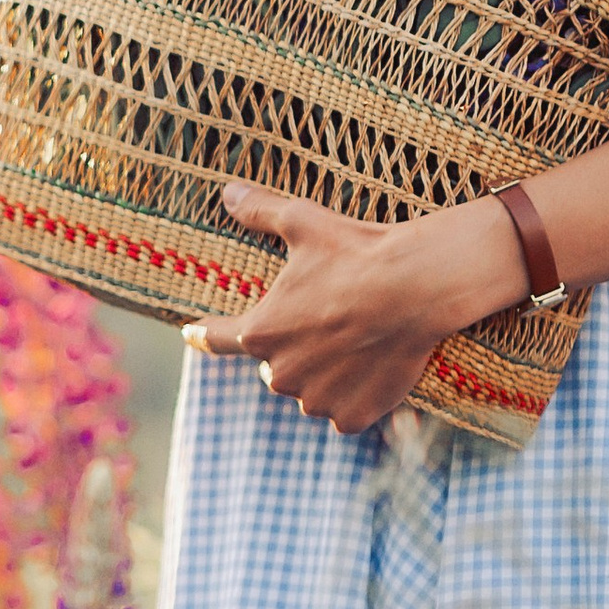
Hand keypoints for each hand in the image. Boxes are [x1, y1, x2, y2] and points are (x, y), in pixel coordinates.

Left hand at [183, 181, 526, 435]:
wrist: (417, 286)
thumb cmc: (355, 251)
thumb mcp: (301, 221)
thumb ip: (259, 211)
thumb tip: (225, 192)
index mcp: (260, 332)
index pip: (218, 337)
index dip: (204, 334)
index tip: (191, 334)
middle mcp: (281, 374)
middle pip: (276, 365)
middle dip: (294, 347)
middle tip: (328, 317)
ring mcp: (317, 400)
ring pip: (310, 390)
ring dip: (324, 374)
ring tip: (356, 341)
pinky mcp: (353, 416)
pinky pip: (343, 412)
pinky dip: (354, 396)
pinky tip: (371, 368)